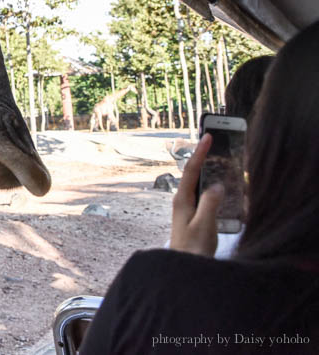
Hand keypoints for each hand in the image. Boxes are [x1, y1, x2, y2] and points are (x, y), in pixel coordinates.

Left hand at [170, 133, 222, 255]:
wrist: (183, 268)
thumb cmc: (192, 248)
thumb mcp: (203, 225)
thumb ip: (210, 204)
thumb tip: (217, 185)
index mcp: (182, 199)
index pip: (192, 170)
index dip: (200, 152)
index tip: (208, 136)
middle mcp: (182, 200)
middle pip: (194, 173)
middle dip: (204, 156)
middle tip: (214, 142)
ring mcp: (187, 207)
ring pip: (199, 183)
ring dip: (208, 170)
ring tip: (219, 158)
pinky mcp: (194, 215)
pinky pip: (203, 194)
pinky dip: (212, 185)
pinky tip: (221, 185)